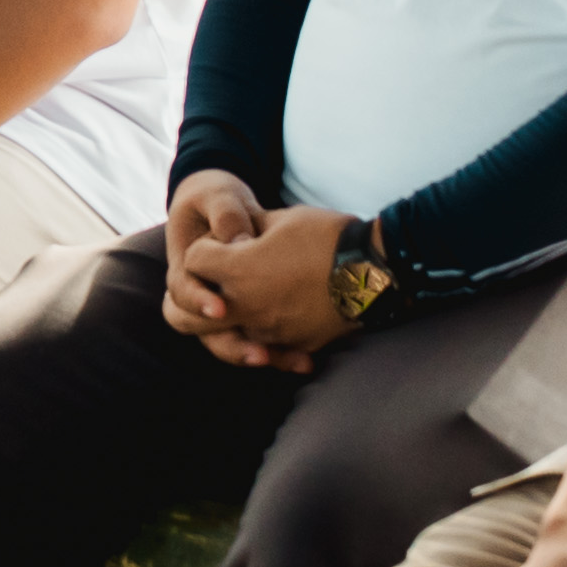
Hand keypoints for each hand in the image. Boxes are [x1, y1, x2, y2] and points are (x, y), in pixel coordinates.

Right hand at [161, 171, 292, 365]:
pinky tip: (309, 359)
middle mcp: (204, 295)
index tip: (220, 308)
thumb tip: (236, 241)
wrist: (231, 207)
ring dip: (264, 355)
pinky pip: (265, 343)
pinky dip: (285, 354)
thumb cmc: (217, 199)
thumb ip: (225, 214)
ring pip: (239, 343)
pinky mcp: (254, 315)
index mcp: (185, 268)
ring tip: (294, 360)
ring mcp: (228, 308)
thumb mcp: (218, 195)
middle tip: (260, 353)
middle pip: (207, 332)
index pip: (182, 292)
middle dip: (233, 345)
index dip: (198, 301)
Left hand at [179, 205, 359, 366]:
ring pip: (227, 335)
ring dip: (229, 320)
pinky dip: (264, 339)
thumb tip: (232, 236)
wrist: (379, 270)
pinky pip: (266, 347)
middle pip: (187, 316)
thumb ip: (245, 228)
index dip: (205, 249)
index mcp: (237, 270)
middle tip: (208, 287)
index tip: (224, 243)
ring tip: (246, 301)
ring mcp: (270, 331)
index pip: (193, 262)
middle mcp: (246, 306)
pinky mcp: (295, 344)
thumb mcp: (281, 219)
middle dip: (192, 299)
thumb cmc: (328, 236)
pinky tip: (275, 322)